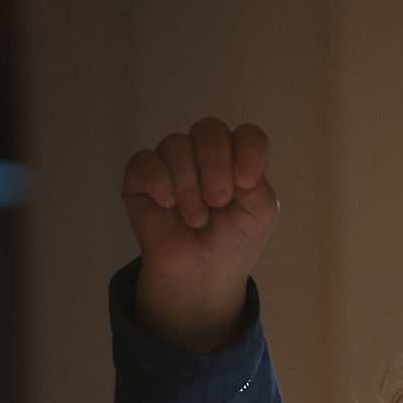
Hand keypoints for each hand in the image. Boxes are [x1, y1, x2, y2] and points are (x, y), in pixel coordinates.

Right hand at [122, 117, 277, 350]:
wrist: (201, 274)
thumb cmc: (231, 243)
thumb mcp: (261, 209)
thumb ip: (254, 172)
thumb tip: (227, 152)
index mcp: (237, 160)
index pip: (246, 133)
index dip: (248, 151)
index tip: (247, 182)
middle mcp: (204, 155)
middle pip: (210, 129)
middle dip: (216, 168)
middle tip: (217, 203)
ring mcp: (172, 162)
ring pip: (177, 144)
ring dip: (189, 187)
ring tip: (195, 218)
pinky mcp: (142, 176)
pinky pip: (146, 161)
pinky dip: (160, 184)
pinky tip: (168, 206)